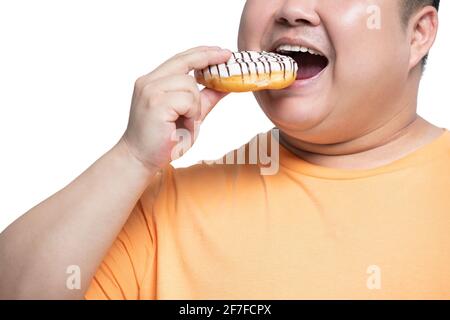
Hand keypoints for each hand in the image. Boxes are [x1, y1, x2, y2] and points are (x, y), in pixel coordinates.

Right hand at [119, 46, 231, 170]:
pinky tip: (183, 125)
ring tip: (186, 122)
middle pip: (186, 63)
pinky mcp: (156, 103)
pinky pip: (188, 99)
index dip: (202, 52)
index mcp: (153, 81)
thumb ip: (204, 99)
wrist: (140, 160)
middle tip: (226, 65)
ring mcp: (150, 91)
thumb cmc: (163, 140)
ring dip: (195, 106)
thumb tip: (225, 86)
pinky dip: (191, 114)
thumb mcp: (189, 115)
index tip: (223, 51)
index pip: (180, 58)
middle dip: (208, 65)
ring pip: (189, 85)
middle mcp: (148, 82)